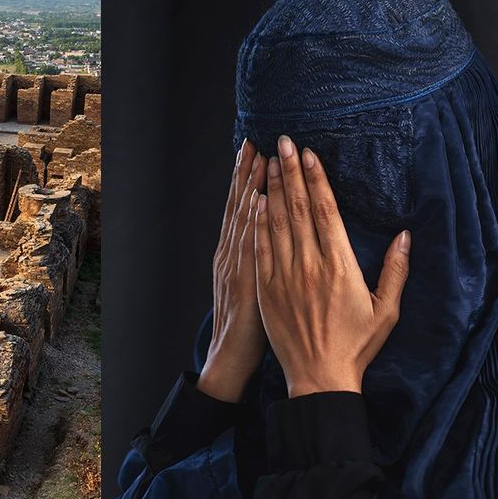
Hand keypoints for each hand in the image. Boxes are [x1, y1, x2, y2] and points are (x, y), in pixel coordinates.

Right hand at [197, 140, 268, 402]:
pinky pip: (250, 246)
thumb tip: (265, 233)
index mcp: (236, 254)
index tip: (257, 151)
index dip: (250, 179)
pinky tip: (255, 202)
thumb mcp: (250, 286)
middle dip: (249, 173)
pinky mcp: (246, 282)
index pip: (245, 208)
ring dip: (251, 188)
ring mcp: (236, 266)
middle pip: (241, 206)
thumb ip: (257, 258)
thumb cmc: (249, 325)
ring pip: (244, 220)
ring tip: (259, 158)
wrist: (232, 356)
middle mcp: (232, 253)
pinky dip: (251, 223)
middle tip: (256, 141)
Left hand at [251, 136, 410, 397]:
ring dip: (271, 189)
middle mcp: (310, 265)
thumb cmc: (356, 346)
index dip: (316, 179)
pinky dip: (256, 222)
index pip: (325, 211)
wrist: (319, 378)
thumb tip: (405, 236)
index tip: (308, 154)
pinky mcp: (265, 289)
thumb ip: (396, 271)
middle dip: (289, 171)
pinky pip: (259, 248)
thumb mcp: (387, 311)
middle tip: (283, 141)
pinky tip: (254, 201)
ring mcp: (284, 276)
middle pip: (297, 208)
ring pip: (275, 222)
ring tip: (267, 161)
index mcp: (340, 266)